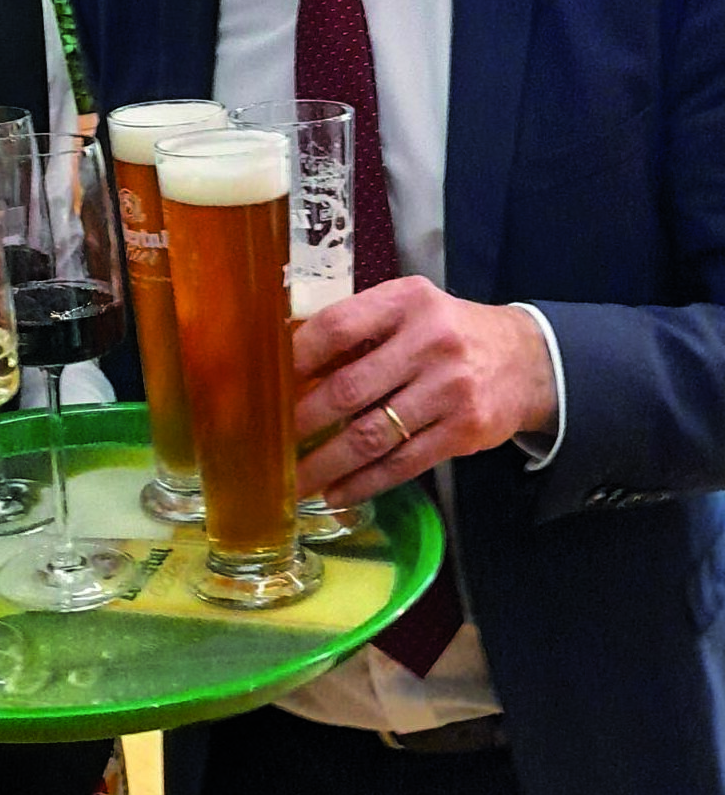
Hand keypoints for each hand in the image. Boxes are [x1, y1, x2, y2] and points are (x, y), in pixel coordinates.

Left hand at [293, 277, 557, 504]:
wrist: (528, 360)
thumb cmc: (446, 333)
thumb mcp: (408, 310)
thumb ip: (359, 330)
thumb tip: (288, 366)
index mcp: (405, 301)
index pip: (338, 326)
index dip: (297, 357)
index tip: (267, 383)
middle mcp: (429, 341)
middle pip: (349, 388)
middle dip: (302, 421)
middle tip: (269, 442)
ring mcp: (450, 388)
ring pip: (372, 435)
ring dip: (326, 464)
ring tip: (294, 480)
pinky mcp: (464, 430)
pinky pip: (402, 464)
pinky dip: (364, 483)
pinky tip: (336, 493)